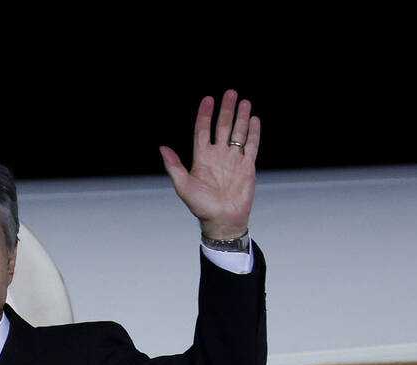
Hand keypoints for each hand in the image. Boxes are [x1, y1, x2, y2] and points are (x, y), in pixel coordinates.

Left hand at [159, 90, 259, 239]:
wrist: (223, 221)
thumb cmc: (201, 207)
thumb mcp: (183, 186)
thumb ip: (174, 166)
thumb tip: (162, 148)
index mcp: (202, 157)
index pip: (203, 130)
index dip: (205, 114)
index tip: (208, 99)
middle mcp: (218, 155)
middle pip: (222, 126)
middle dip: (226, 109)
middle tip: (230, 93)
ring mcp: (233, 160)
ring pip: (238, 133)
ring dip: (241, 117)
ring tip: (244, 101)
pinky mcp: (246, 166)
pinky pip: (251, 146)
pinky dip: (253, 133)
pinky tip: (254, 120)